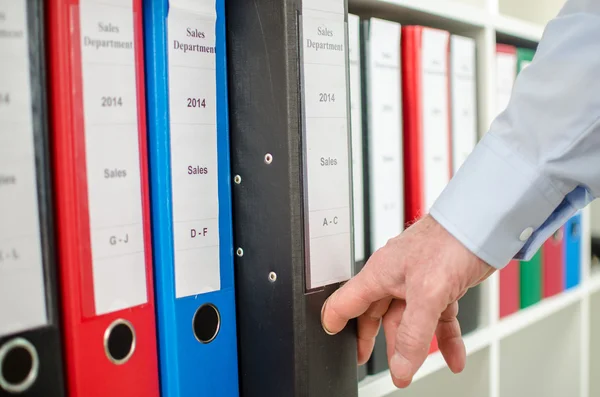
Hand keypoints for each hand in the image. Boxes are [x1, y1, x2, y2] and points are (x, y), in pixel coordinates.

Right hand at [321, 215, 494, 387]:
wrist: (484, 225)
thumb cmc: (449, 241)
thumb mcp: (427, 294)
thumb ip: (413, 334)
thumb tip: (402, 367)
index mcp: (380, 273)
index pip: (346, 302)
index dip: (335, 321)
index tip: (331, 337)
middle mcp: (395, 277)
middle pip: (378, 315)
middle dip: (379, 341)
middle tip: (371, 359)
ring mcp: (419, 280)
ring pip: (410, 320)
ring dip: (415, 346)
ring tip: (413, 369)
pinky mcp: (442, 284)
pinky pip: (438, 317)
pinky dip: (444, 337)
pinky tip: (453, 354)